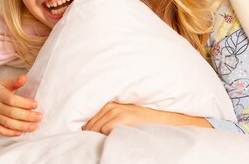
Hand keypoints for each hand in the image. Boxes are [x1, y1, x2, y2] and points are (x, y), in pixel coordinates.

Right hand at [0, 75, 42, 136]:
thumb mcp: (5, 83)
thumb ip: (15, 81)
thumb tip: (24, 77)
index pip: (12, 100)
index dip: (24, 103)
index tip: (36, 104)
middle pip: (12, 113)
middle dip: (27, 116)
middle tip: (39, 117)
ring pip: (8, 123)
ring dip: (22, 126)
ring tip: (34, 126)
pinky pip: (0, 130)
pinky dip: (10, 133)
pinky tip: (20, 133)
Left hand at [82, 102, 212, 134]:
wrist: (165, 121)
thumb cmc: (144, 123)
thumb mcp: (125, 117)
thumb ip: (108, 120)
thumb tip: (87, 132)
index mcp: (109, 104)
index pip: (88, 121)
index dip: (86, 131)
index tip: (83, 138)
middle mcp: (111, 105)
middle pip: (88, 126)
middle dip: (89, 135)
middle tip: (91, 143)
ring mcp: (116, 110)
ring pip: (94, 129)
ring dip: (94, 137)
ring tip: (99, 143)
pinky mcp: (122, 118)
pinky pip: (103, 131)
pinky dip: (103, 138)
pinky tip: (111, 140)